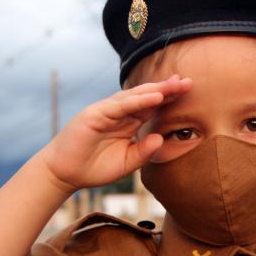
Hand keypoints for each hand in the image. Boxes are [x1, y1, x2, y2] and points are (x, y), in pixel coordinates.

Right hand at [39, 74, 191, 192]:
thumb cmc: (95, 168)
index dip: (169, 98)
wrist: (66, 174)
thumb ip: (144, 152)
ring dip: (156, 90)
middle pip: (147, 97)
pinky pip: (120, 106)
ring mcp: (107, 111)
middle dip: (167, 89)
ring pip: (135, 97)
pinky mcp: (96, 114)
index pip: (152, 106)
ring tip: (175, 85)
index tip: (188, 91)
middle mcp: (119, 113)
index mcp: (128, 123)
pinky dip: (138, 100)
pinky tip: (155, 97)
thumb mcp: (126, 163)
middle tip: (188, 81)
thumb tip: (160, 139)